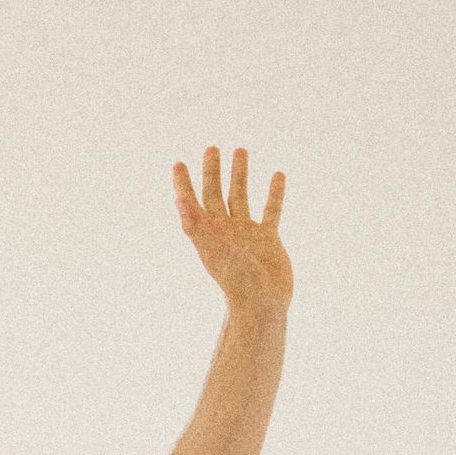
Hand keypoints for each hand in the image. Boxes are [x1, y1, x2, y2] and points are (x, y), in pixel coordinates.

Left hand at [173, 147, 291, 312]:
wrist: (262, 305)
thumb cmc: (236, 282)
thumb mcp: (214, 250)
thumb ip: (197, 225)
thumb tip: (179, 200)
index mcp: (209, 234)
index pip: (192, 204)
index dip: (183, 185)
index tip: (178, 164)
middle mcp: (225, 231)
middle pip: (215, 195)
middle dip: (212, 173)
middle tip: (212, 148)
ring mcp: (247, 234)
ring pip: (241, 197)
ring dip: (239, 175)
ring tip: (240, 150)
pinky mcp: (268, 240)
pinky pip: (271, 211)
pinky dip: (273, 193)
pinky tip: (277, 175)